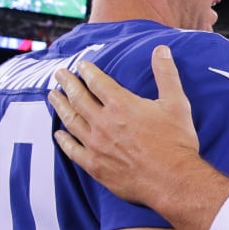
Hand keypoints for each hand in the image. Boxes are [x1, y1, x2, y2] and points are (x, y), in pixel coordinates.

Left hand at [50, 45, 198, 205]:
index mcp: (121, 105)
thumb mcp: (176, 103)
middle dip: (67, 83)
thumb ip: (166, 74)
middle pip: (79, 98)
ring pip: (71, 121)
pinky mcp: (95, 166)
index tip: (80, 65)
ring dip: (60, 106)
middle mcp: (103, 123)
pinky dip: (64, 141)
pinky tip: (59, 134)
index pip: (97, 82)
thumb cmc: (176, 141)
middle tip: (58, 74)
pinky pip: (73, 150)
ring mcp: (96, 145)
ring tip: (52, 96)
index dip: (87, 71)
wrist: (171, 179)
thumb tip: (161, 50)